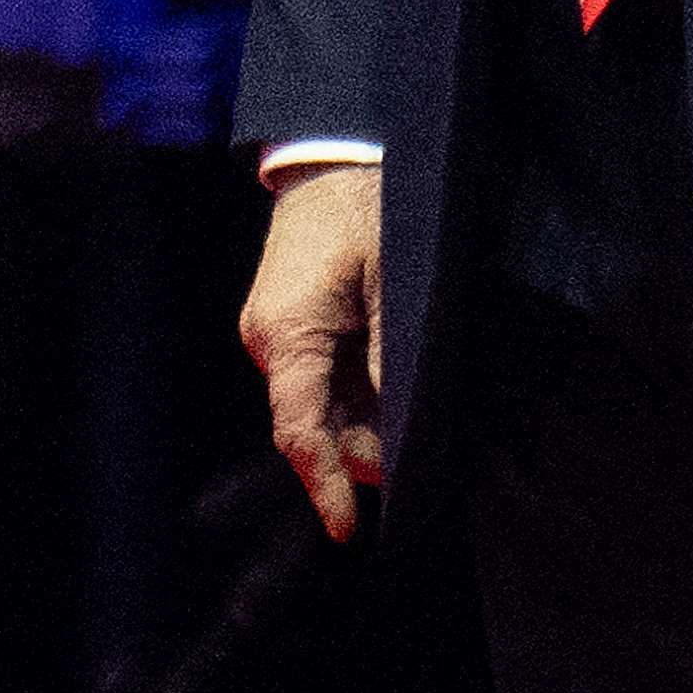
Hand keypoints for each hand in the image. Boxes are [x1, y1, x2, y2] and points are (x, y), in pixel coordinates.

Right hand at [242, 166, 387, 541]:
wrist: (331, 161)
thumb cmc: (366, 211)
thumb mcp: (395, 282)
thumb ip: (393, 354)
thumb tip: (403, 418)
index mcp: (286, 335)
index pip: (300, 430)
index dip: (326, 484)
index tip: (349, 531)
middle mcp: (270, 343)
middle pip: (314, 424)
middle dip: (364, 451)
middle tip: (423, 465)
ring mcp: (276, 335)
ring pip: (323, 405)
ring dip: (368, 422)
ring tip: (421, 423)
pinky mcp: (292, 326)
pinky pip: (324, 379)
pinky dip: (361, 396)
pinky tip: (399, 394)